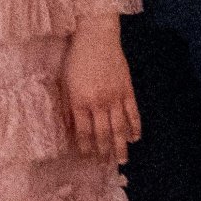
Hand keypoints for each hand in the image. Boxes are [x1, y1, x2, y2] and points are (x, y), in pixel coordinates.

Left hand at [63, 18, 141, 160]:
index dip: (85, 147)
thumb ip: (67, 106)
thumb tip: (70, 128)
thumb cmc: (76, 58)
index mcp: (80, 101)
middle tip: (106, 165)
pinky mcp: (127, 89)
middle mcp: (99, 102)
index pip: (83, 132)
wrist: (96, 36)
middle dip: (104, 151)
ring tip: (122, 160)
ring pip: (120, 128)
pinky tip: (135, 138)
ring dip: (121, 146)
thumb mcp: (65, 82)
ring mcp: (115, 97)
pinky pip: (133, 113)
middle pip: (103, 134)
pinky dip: (135, 127)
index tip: (87, 157)